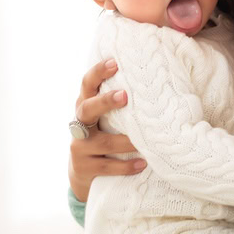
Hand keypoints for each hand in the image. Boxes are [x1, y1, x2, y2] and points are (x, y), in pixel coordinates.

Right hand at [69, 58, 145, 201]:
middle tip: (125, 95)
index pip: (87, 84)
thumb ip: (119, 103)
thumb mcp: (105, 117)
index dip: (98, 72)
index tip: (115, 63)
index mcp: (85, 105)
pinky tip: (142, 163)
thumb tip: (155, 84)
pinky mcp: (84, 167)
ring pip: (103, 143)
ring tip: (147, 140)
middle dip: (105, 102)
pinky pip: (106, 167)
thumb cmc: (104, 134)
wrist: (84, 170)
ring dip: (126, 141)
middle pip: (87, 109)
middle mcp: (78, 123)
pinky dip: (125, 166)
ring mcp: (79, 147)